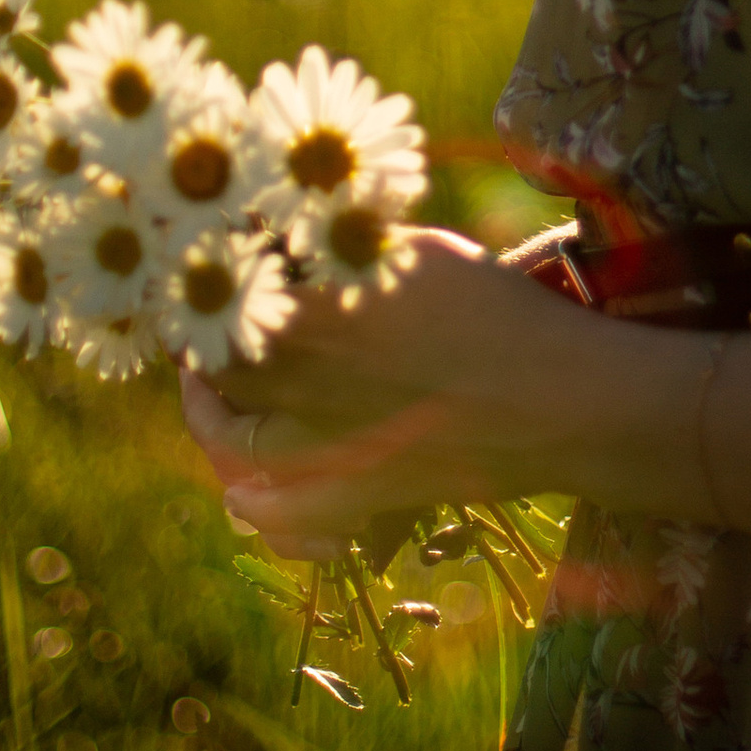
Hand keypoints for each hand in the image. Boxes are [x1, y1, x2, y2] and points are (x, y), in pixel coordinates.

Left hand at [177, 226, 563, 559]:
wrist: (552, 399)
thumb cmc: (492, 309)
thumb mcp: (418, 251)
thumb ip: (347, 245)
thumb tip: (302, 235)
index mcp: (309, 317)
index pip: (220, 298)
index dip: (198, 281)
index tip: (197, 263)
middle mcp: (297, 385)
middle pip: (215, 366)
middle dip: (198, 340)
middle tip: (198, 317)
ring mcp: (321, 448)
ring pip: (233, 440)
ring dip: (210, 414)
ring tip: (205, 390)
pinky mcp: (354, 494)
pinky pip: (284, 515)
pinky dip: (256, 509)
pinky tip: (240, 496)